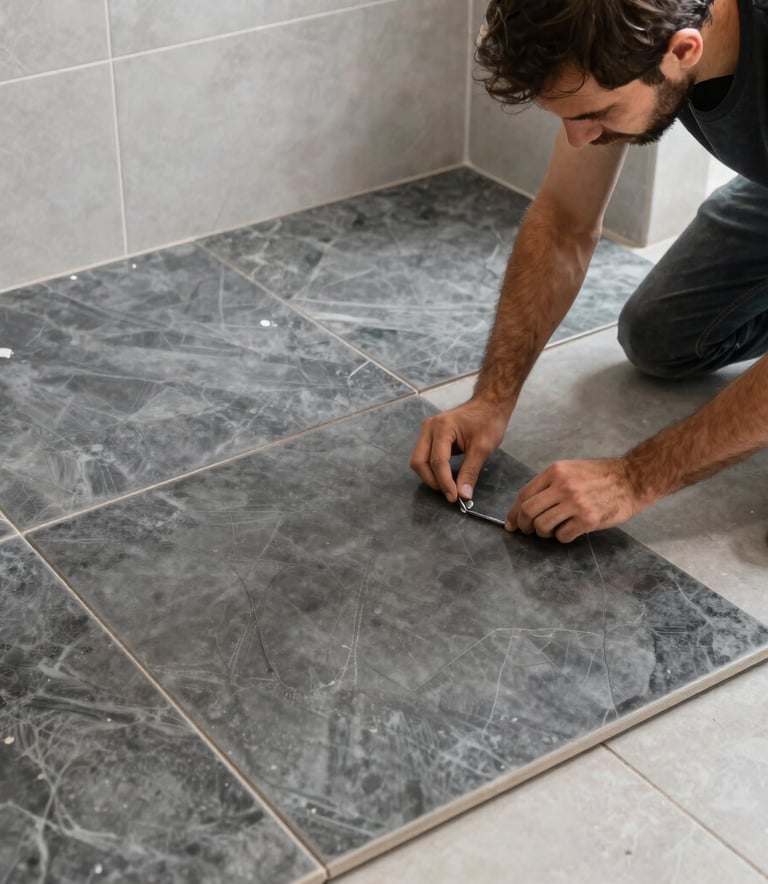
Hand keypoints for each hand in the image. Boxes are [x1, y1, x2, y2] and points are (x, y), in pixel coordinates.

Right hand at [410, 400, 510, 502]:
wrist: (489, 404)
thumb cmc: (488, 421)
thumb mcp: (482, 448)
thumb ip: (470, 472)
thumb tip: (463, 495)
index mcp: (442, 427)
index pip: (437, 461)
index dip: (445, 483)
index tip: (455, 498)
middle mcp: (429, 427)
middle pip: (419, 462)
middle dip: (433, 481)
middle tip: (450, 493)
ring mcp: (427, 431)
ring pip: (418, 461)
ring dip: (430, 476)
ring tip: (448, 486)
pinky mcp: (429, 436)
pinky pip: (424, 457)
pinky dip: (432, 469)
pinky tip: (446, 476)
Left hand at [506, 458, 649, 542]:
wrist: (632, 479)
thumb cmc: (600, 476)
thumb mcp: (570, 470)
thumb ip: (549, 485)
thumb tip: (526, 506)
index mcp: (555, 472)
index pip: (524, 495)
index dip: (514, 512)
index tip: (511, 523)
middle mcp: (562, 486)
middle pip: (529, 512)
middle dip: (524, 526)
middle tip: (528, 532)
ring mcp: (575, 503)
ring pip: (542, 526)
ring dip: (543, 533)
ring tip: (551, 531)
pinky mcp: (587, 519)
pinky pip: (563, 536)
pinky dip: (562, 537)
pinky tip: (569, 531)